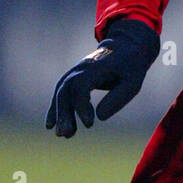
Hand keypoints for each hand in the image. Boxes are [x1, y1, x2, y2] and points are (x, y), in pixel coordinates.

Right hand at [45, 18, 159, 136]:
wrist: (124, 48)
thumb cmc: (130, 67)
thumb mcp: (132, 82)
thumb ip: (118, 98)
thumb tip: (100, 116)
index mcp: (95, 68)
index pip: (81, 87)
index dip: (82, 106)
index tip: (89, 125)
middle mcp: (80, 69)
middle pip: (66, 90)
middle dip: (64, 113)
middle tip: (67, 134)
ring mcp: (74, 73)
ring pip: (61, 93)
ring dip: (59, 114)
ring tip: (62, 135)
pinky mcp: (73, 78)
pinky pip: (60, 94)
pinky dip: (55, 109)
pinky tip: (50, 126)